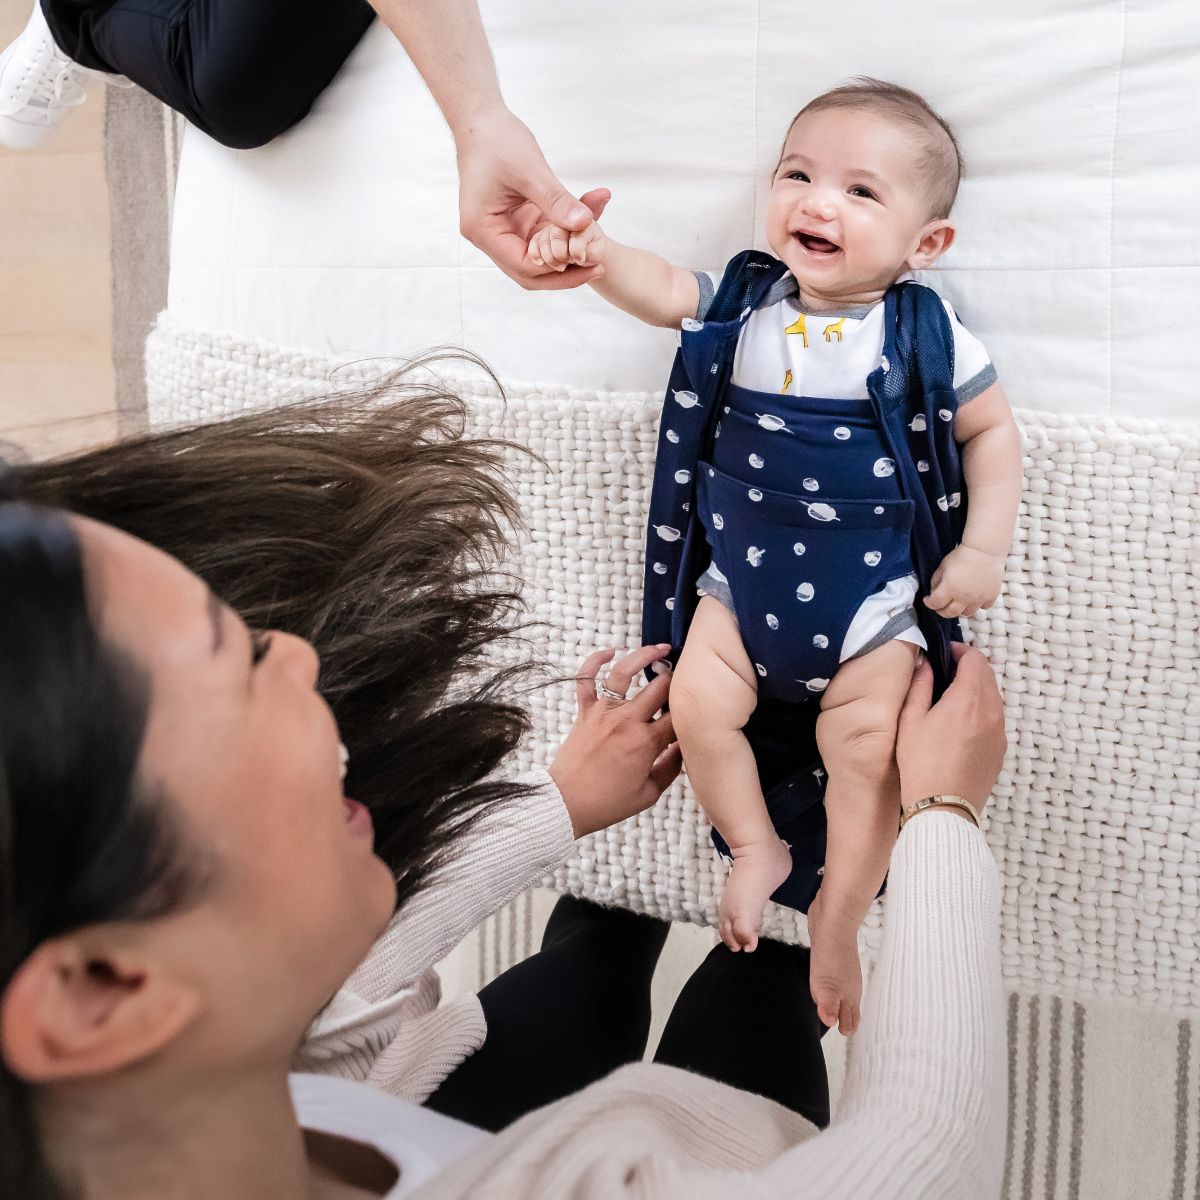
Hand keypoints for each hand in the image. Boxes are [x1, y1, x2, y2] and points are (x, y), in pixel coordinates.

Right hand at [456, 107, 611, 289]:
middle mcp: (489, 236)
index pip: (522, 266)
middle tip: (598, 267)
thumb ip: (556, 200)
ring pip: (537, 257)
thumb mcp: (530, 170)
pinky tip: (588, 226)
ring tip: (597, 252)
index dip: (558, 270)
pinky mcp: (515, 221)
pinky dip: (563, 234)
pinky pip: (541, 236)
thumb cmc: (496, 140)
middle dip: (564, 273)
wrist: (481, 120)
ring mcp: (501, 230)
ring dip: (566, 253)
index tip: (590, 265)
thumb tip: (585, 223)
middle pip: (528, 271)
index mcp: (483, 229)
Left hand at [548, 646, 681, 837]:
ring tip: (660, 649)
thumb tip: (686, 748)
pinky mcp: (584, 712)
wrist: (565, 804)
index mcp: (646, 743)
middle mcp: (626, 721)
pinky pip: (586, 679)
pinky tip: (610, 652)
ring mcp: (603, 713)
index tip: (698, 711)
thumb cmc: (605, 803)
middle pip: (660, 686)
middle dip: (677, 679)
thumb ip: (672, 767)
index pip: (679, 716)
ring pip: (624, 672)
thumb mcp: (649, 794)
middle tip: (685, 679)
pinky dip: (594, 661)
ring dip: (644, 655)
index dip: (693, 710)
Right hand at [895, 644, 1005, 815]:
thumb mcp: (910, 720)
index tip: (942, 655)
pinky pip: (995, 718)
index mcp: (969, 699)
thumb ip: (919, 685)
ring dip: (976, 689)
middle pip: (988, 675)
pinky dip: (982, 710)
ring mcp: (1001, 732)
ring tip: (950, 699)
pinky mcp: (1001, 749)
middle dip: (968, 668)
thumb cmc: (922, 764)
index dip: (959, 651)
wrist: (943, 807)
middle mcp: (992, 711)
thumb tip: (924, 663)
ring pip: (994, 696)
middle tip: (944, 673)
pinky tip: (959, 724)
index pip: (975, 659)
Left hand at [923, 544, 1004, 618]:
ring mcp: (978, 599)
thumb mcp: (942, 567)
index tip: (928, 599)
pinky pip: (983, 607)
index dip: (929, 603)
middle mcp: (963, 598)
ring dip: (959, 610)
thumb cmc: (961, 556)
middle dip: (941, 611)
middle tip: (940, 606)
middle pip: (950, 613)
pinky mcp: (991, 597)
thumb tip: (934, 592)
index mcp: (949, 590)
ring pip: (967, 614)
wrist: (984, 551)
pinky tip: (974, 599)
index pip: (935, 604)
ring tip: (957, 603)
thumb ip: (936, 581)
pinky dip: (977, 605)